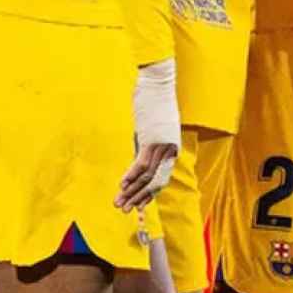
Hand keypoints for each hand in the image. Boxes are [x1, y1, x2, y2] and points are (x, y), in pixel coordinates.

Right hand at [117, 58, 178, 211]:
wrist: (158, 81)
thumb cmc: (155, 99)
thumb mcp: (155, 125)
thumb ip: (149, 142)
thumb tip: (139, 154)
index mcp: (173, 148)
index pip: (162, 178)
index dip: (149, 193)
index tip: (138, 204)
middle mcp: (170, 150)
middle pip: (155, 182)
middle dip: (139, 198)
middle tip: (125, 211)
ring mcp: (162, 145)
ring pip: (147, 176)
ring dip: (132, 192)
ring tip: (120, 203)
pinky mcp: (152, 139)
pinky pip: (141, 163)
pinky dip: (131, 176)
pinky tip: (122, 185)